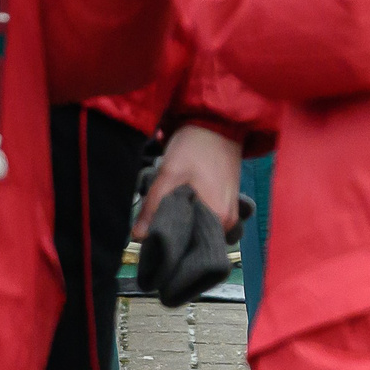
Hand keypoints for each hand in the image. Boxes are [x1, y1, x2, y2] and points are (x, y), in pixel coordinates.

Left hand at [133, 124, 241, 238]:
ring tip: (166, 214)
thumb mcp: (169, 174)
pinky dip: (193, 215)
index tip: (154, 244)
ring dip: (184, 224)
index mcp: (219, 219)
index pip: (193, 249)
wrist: (218, 121)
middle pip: (197, 239)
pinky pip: (207, 218)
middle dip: (177, 236)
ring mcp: (230, 210)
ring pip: (201, 228)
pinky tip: (180, 205)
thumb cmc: (195, 147)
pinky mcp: (227, 200)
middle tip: (156, 227)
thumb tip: (138, 237)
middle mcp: (229, 220)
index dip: (171, 248)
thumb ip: (154, 207)